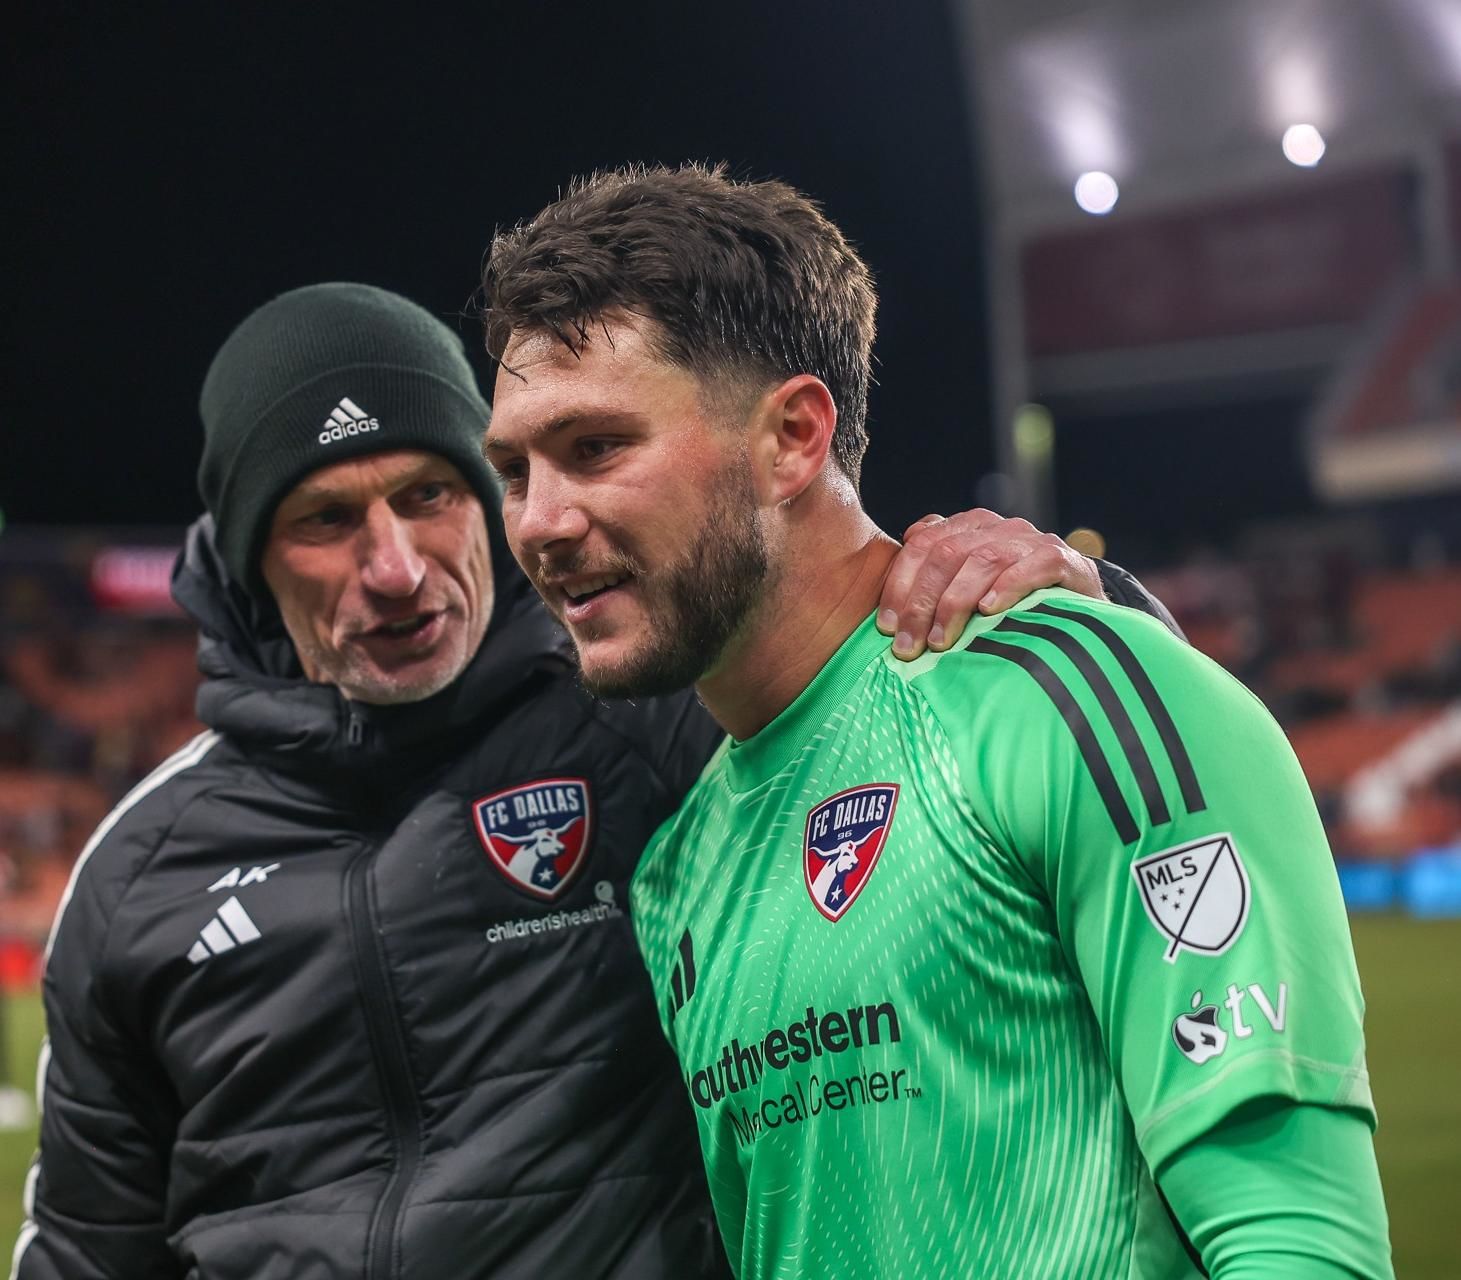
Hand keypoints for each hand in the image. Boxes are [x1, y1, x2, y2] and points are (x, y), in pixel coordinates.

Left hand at [878, 510, 1102, 659]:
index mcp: (968, 526)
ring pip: (983, 560)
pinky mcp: (1062, 558)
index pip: (922, 544)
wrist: (1078, 603)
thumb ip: (934, 574)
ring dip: (955, 603)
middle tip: (909, 645)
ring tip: (940, 641)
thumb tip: (892, 584)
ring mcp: (1030, 540)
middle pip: (947, 553)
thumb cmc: (1011, 601)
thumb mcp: (968, 587)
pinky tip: (988, 612)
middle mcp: (997, 527)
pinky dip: (1008, 587)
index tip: (886, 626)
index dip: (899, 585)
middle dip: (921, 603)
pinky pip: (1031, 566)